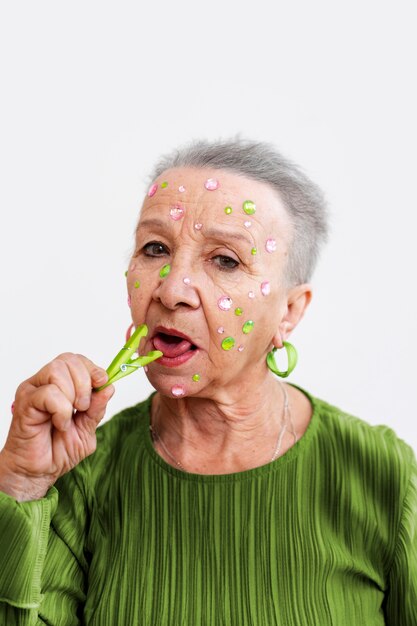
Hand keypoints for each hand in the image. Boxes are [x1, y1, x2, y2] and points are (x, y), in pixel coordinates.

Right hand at [0, 353, 113, 500]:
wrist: (39, 472)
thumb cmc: (58, 450)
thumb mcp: (87, 428)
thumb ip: (97, 408)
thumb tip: (109, 387)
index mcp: (60, 385)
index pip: (76, 360)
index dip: (92, 368)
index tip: (102, 382)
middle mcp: (45, 382)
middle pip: (69, 360)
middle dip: (85, 382)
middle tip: (83, 407)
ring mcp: (33, 390)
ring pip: (57, 370)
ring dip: (72, 395)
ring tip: (70, 416)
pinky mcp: (25, 402)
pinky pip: (49, 393)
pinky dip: (61, 410)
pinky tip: (59, 424)